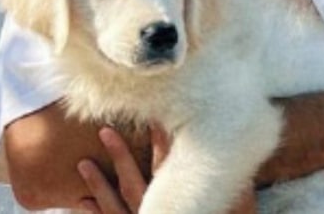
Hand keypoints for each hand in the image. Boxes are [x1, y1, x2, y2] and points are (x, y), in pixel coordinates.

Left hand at [77, 126, 254, 213]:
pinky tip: (83, 202)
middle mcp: (155, 212)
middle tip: (104, 130)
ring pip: (114, 203)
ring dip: (97, 183)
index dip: (160, 141)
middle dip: (119, 154)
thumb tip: (240, 161)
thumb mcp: (239, 208)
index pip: (167, 166)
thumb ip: (238, 190)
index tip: (153, 118)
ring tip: (83, 163)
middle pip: (134, 180)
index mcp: (178, 203)